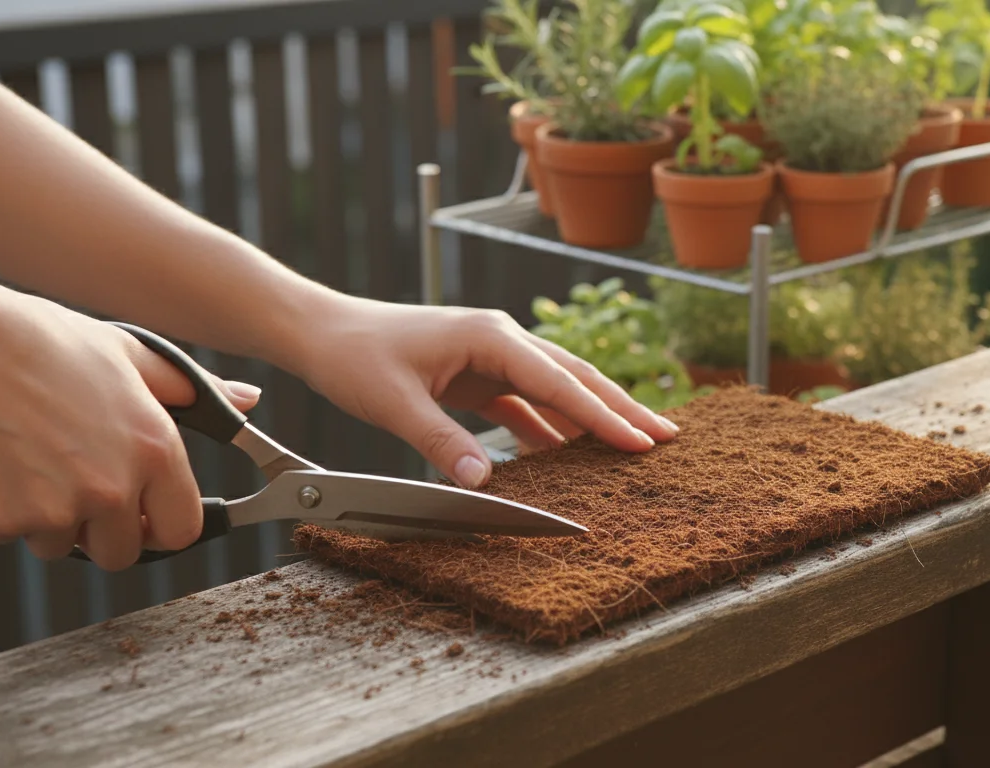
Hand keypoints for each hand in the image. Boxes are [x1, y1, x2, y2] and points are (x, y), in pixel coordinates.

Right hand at [0, 290, 259, 569]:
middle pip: (122, 552)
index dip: (163, 526)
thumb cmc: (43, 342)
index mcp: (154, 449)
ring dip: (52, 517)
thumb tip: (248, 398)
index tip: (146, 515)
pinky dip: (7, 509)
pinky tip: (1, 461)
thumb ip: (195, 390)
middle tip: (78, 481)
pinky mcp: (2, 518)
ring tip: (35, 457)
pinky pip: (14, 534)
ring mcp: (56, 508)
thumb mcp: (132, 356)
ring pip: (64, 545)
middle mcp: (112, 486)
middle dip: (103, 529)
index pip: (182, 530)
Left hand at [290, 298, 679, 487]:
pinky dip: (552, 427)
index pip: (560, 381)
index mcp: (491, 336)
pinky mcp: (478, 377)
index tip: (641, 442)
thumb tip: (483, 483)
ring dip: (593, 416)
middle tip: (667, 436)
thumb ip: (440, 442)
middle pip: (575, 377)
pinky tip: (572, 453)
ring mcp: (492, 358)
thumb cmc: (354, 355)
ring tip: (635, 443)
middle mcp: (501, 340)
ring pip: (557, 389)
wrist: (322, 333)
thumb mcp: (394, 402)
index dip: (603, 415)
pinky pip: (528, 404)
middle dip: (621, 408)